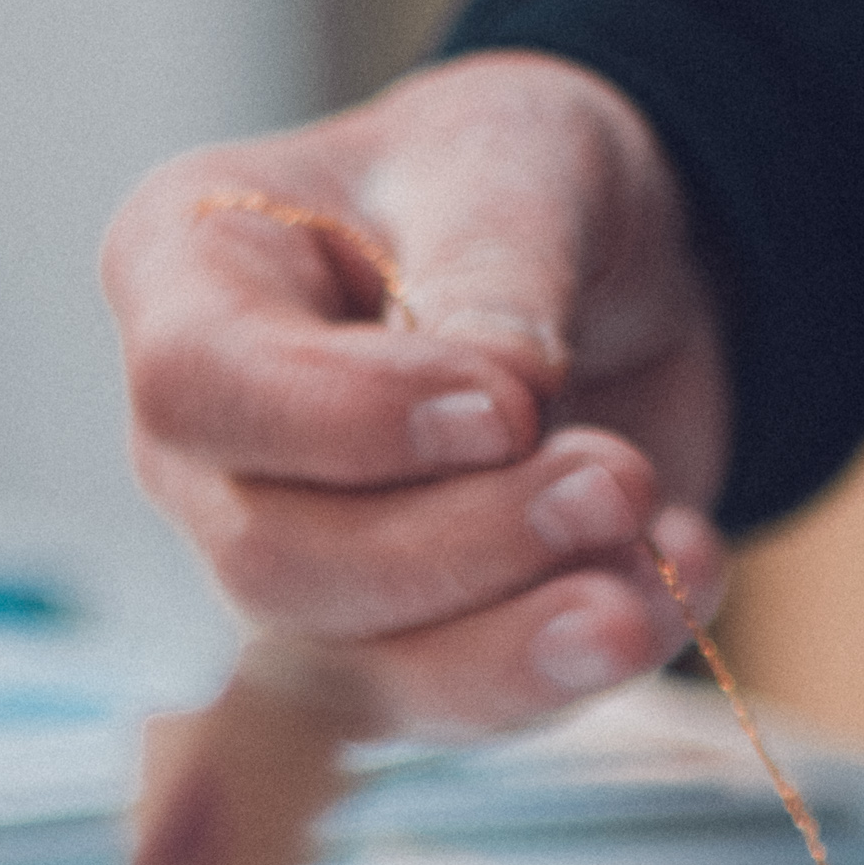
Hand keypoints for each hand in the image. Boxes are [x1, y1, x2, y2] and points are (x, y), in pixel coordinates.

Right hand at [102, 53, 735, 734]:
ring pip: (357, 667)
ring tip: (661, 558)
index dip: (348, 421)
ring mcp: (290, 560)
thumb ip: (497, 264)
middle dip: (458, 542)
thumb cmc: (515, 181)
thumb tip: (506, 395)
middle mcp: (209, 445)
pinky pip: (458, 705)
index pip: (199, 385)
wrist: (610, 269)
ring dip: (521, 637)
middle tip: (619, 478)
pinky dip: (577, 664)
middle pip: (272, 559)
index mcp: (186, 272)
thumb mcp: (520, 160)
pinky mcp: (393, 644)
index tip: (508, 404)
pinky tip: (677, 581)